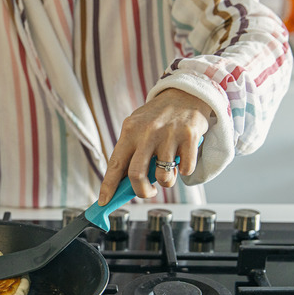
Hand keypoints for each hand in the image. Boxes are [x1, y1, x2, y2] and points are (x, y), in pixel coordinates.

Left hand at [98, 89, 210, 204]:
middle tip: (147, 192)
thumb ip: (131, 152)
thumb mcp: (139, 127)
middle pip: (136, 175)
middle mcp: (147, 132)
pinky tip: (182, 158)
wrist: (187, 93)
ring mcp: (169, 134)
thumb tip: (122, 184)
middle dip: (141, 191)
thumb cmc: (159, 116)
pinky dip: (184, 171)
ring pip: (163, 177)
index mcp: (130, 131)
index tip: (103, 202)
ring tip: (168, 170)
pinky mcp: (190, 137)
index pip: (115, 164)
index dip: (108, 186)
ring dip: (166, 181)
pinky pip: (185, 170)